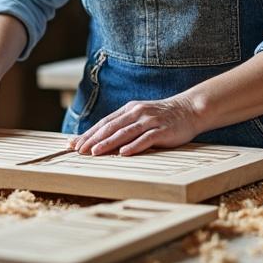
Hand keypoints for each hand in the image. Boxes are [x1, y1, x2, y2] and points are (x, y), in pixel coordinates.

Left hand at [69, 96, 201, 156]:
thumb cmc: (162, 117)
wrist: (189, 109)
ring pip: (125, 132)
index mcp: (129, 109)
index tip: (73, 143)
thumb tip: (102, 140)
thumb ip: (124, 125)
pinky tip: (124, 153)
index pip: (104, 122)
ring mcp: (150, 121)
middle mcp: (137, 113)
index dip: (88, 133)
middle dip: (93, 139)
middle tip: (79, 150)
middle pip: (110, 127)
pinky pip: (146, 139)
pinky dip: (134, 146)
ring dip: (108, 143)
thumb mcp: (141, 116)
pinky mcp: (162, 130)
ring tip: (95, 152)